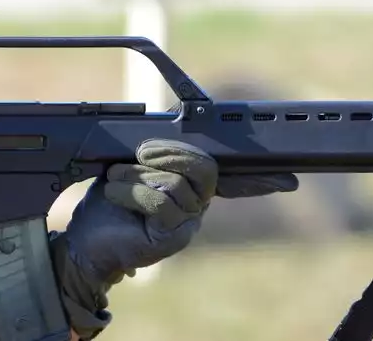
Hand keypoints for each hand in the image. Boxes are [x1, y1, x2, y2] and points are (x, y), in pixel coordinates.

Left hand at [50, 139, 297, 337]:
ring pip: (177, 182)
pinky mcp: (173, 237)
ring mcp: (188, 223)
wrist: (85, 242)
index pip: (233, 178)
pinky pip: (162, 201)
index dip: (259, 179)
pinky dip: (133, 192)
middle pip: (206, 167)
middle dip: (169, 152)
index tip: (288, 180)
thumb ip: (160, 152)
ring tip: (118, 182)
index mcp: (191, 185)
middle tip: (140, 154)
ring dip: (138, 175)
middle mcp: (197, 205)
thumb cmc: (109, 202)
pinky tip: (118, 195)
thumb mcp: (134, 166)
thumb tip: (174, 130)